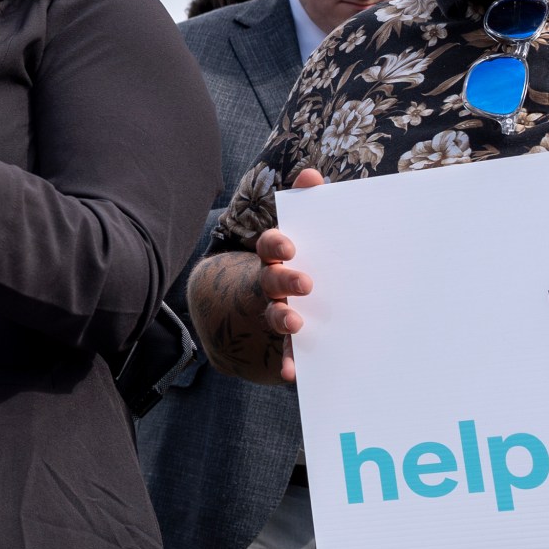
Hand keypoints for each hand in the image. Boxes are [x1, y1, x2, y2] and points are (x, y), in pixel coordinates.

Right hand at [188, 167, 321, 384]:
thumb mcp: (289, 240)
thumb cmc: (279, 268)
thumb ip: (303, 206)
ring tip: (294, 323)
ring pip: (272, 317)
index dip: (277, 245)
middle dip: (284, 280)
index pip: (270, 247)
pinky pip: (280, 356)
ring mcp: (267, 317)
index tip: (289, 245)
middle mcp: (264, 288)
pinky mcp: (276, 346)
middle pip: (270, 281)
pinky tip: (292, 373)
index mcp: (271, 260)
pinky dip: (285, 364)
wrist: (236, 315)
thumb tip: (311, 174)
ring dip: (282, 320)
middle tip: (305, 283)